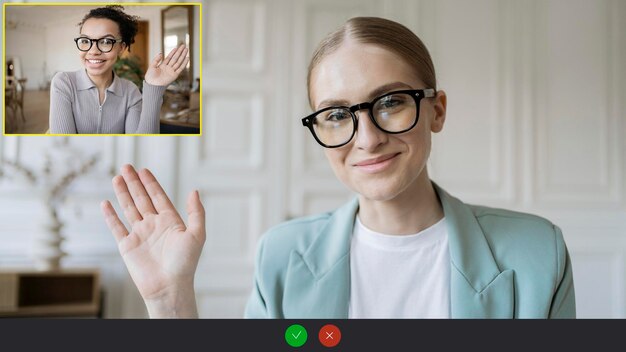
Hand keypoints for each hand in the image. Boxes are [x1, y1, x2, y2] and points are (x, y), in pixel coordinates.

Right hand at [101, 164, 204, 317]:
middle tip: (126, 166)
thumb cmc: (185, 264)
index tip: (144, 170)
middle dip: (134, 183)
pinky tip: (106, 203)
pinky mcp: (127, 246)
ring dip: (122, 193)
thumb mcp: (197, 234)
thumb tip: (195, 191)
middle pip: (142, 199)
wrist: (168, 287)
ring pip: (129, 208)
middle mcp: (154, 226)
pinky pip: (116, 227)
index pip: (158, 197)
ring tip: (117, 177)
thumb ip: (196, 212)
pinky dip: (111, 215)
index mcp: (170, 221)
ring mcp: (140, 235)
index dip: (151, 183)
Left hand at [144, 44, 189, 85]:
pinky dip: (184, 63)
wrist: (153, 85)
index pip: (169, 57)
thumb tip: (161, 53)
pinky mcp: (174, 75)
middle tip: (184, 46)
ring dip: (183, 56)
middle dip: (180, 52)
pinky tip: (187, 58)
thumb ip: (156, 59)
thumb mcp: (152, 66)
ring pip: (179, 62)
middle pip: (175, 58)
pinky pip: (180, 68)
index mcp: (163, 66)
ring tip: (186, 50)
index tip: (176, 47)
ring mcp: (172, 71)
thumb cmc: (150, 77)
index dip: (173, 52)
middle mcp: (168, 68)